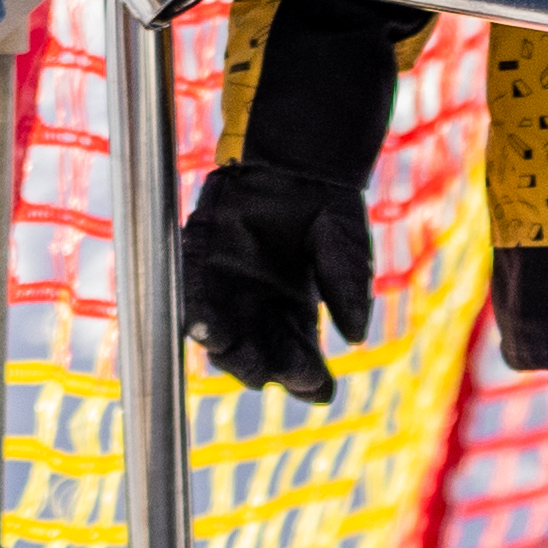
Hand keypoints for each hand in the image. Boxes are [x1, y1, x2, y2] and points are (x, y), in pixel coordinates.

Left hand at [184, 160, 374, 400]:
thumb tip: (356, 337)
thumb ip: (348, 288)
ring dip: (231, 356)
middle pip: (261, 357)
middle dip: (271, 371)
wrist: (293, 157)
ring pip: (224, 340)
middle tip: (282, 376)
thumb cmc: (322, 202)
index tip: (319, 389)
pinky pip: (192, 298)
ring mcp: (227, 291)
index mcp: (295, 310)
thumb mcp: (344, 247)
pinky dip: (196, 316)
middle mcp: (258, 309)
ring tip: (242, 362)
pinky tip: (203, 328)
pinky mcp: (199, 265)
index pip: (300, 357)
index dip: (308, 379)